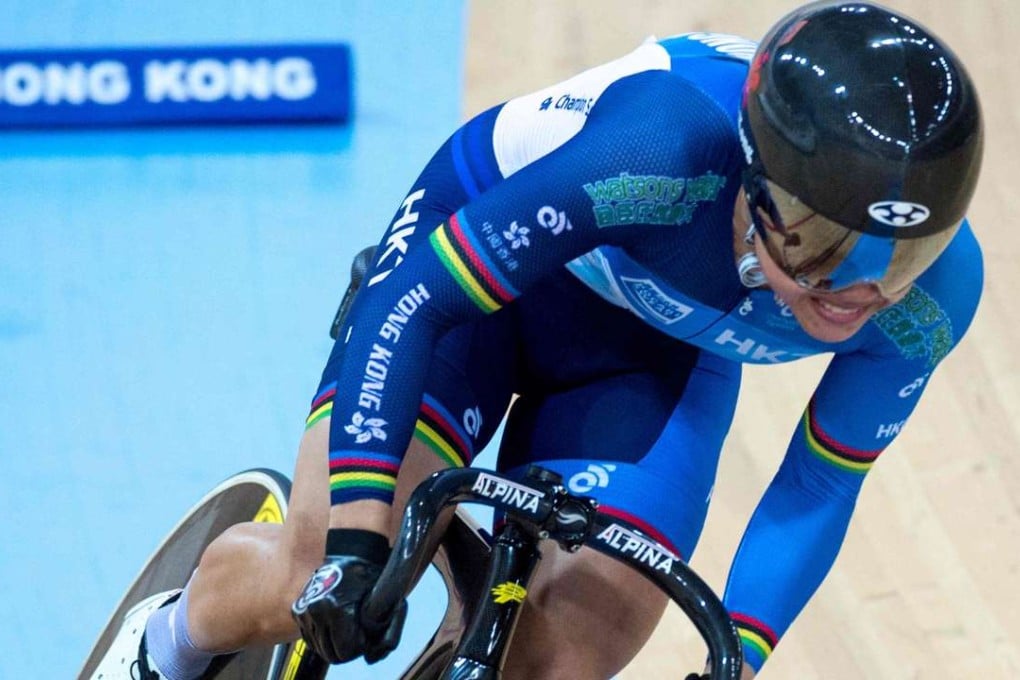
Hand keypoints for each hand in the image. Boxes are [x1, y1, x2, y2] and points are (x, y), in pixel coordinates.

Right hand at [291, 529, 407, 663]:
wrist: (353, 555)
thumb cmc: (370, 579)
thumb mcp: (383, 607)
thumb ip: (380, 635)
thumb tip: (368, 654)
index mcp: (336, 610)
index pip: (344, 653)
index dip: (357, 647)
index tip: (363, 634)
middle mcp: (317, 611)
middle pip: (329, 652)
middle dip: (344, 646)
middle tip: (355, 631)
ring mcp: (305, 610)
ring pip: (317, 645)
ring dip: (331, 639)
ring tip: (344, 622)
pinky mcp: (298, 609)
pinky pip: (308, 635)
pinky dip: (320, 633)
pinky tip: (332, 621)